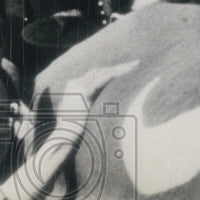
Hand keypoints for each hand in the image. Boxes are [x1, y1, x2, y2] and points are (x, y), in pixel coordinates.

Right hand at [32, 60, 138, 180]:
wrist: (63, 135)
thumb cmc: (73, 130)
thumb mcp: (81, 114)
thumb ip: (89, 105)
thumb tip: (100, 107)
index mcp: (74, 87)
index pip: (95, 75)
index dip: (110, 72)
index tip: (125, 70)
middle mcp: (75, 83)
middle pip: (100, 71)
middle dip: (118, 68)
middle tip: (135, 64)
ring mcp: (78, 86)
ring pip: (103, 73)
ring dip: (120, 69)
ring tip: (135, 65)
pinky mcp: (84, 91)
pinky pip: (103, 79)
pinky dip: (116, 73)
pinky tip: (127, 70)